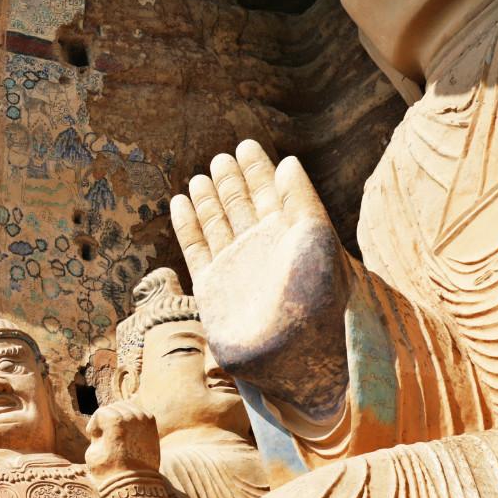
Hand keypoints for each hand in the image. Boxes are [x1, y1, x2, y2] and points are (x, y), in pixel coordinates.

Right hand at [85, 401, 160, 478]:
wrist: (135, 484)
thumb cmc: (109, 470)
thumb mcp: (93, 451)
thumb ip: (97, 433)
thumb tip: (102, 428)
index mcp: (115, 420)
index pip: (101, 412)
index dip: (94, 424)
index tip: (92, 435)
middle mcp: (132, 416)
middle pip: (114, 408)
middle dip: (107, 419)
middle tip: (104, 434)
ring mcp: (144, 420)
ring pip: (128, 408)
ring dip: (120, 418)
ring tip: (116, 432)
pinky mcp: (152, 426)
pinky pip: (139, 414)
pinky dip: (132, 420)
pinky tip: (128, 432)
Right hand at [170, 141, 349, 412]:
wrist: (289, 353)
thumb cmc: (313, 296)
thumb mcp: (317, 237)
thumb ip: (300, 198)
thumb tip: (288, 162)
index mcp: (291, 234)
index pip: (271, 192)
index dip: (258, 168)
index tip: (246, 144)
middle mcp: (262, 248)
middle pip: (242, 204)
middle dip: (232, 180)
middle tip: (221, 158)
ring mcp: (235, 265)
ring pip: (218, 222)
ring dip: (209, 198)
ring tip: (201, 176)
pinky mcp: (211, 285)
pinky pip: (195, 246)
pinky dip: (187, 224)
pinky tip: (180, 202)